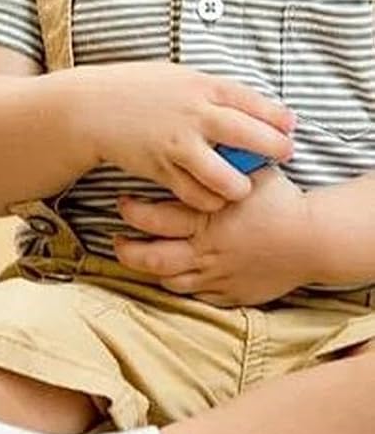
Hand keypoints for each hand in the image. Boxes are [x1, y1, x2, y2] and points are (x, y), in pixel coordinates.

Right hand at [78, 62, 294, 212]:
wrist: (87, 108)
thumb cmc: (131, 88)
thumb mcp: (174, 76)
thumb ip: (208, 91)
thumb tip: (245, 106)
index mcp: (200, 86)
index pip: (255, 103)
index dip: (279, 118)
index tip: (289, 127)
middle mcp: (195, 115)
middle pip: (254, 138)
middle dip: (276, 150)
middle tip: (281, 156)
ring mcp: (179, 145)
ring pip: (230, 179)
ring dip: (241, 185)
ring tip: (240, 184)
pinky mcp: (162, 169)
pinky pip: (198, 195)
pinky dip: (208, 199)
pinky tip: (208, 194)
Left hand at [113, 168, 313, 305]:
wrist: (316, 240)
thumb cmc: (281, 201)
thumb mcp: (248, 173)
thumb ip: (219, 161)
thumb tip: (198, 137)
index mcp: (205, 218)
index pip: (152, 218)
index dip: (131, 212)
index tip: (123, 203)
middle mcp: (206, 249)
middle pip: (151, 256)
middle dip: (126, 249)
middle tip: (117, 239)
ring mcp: (217, 275)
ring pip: (169, 280)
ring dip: (147, 270)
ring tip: (135, 258)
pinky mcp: (232, 294)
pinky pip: (195, 296)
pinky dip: (178, 287)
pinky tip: (171, 275)